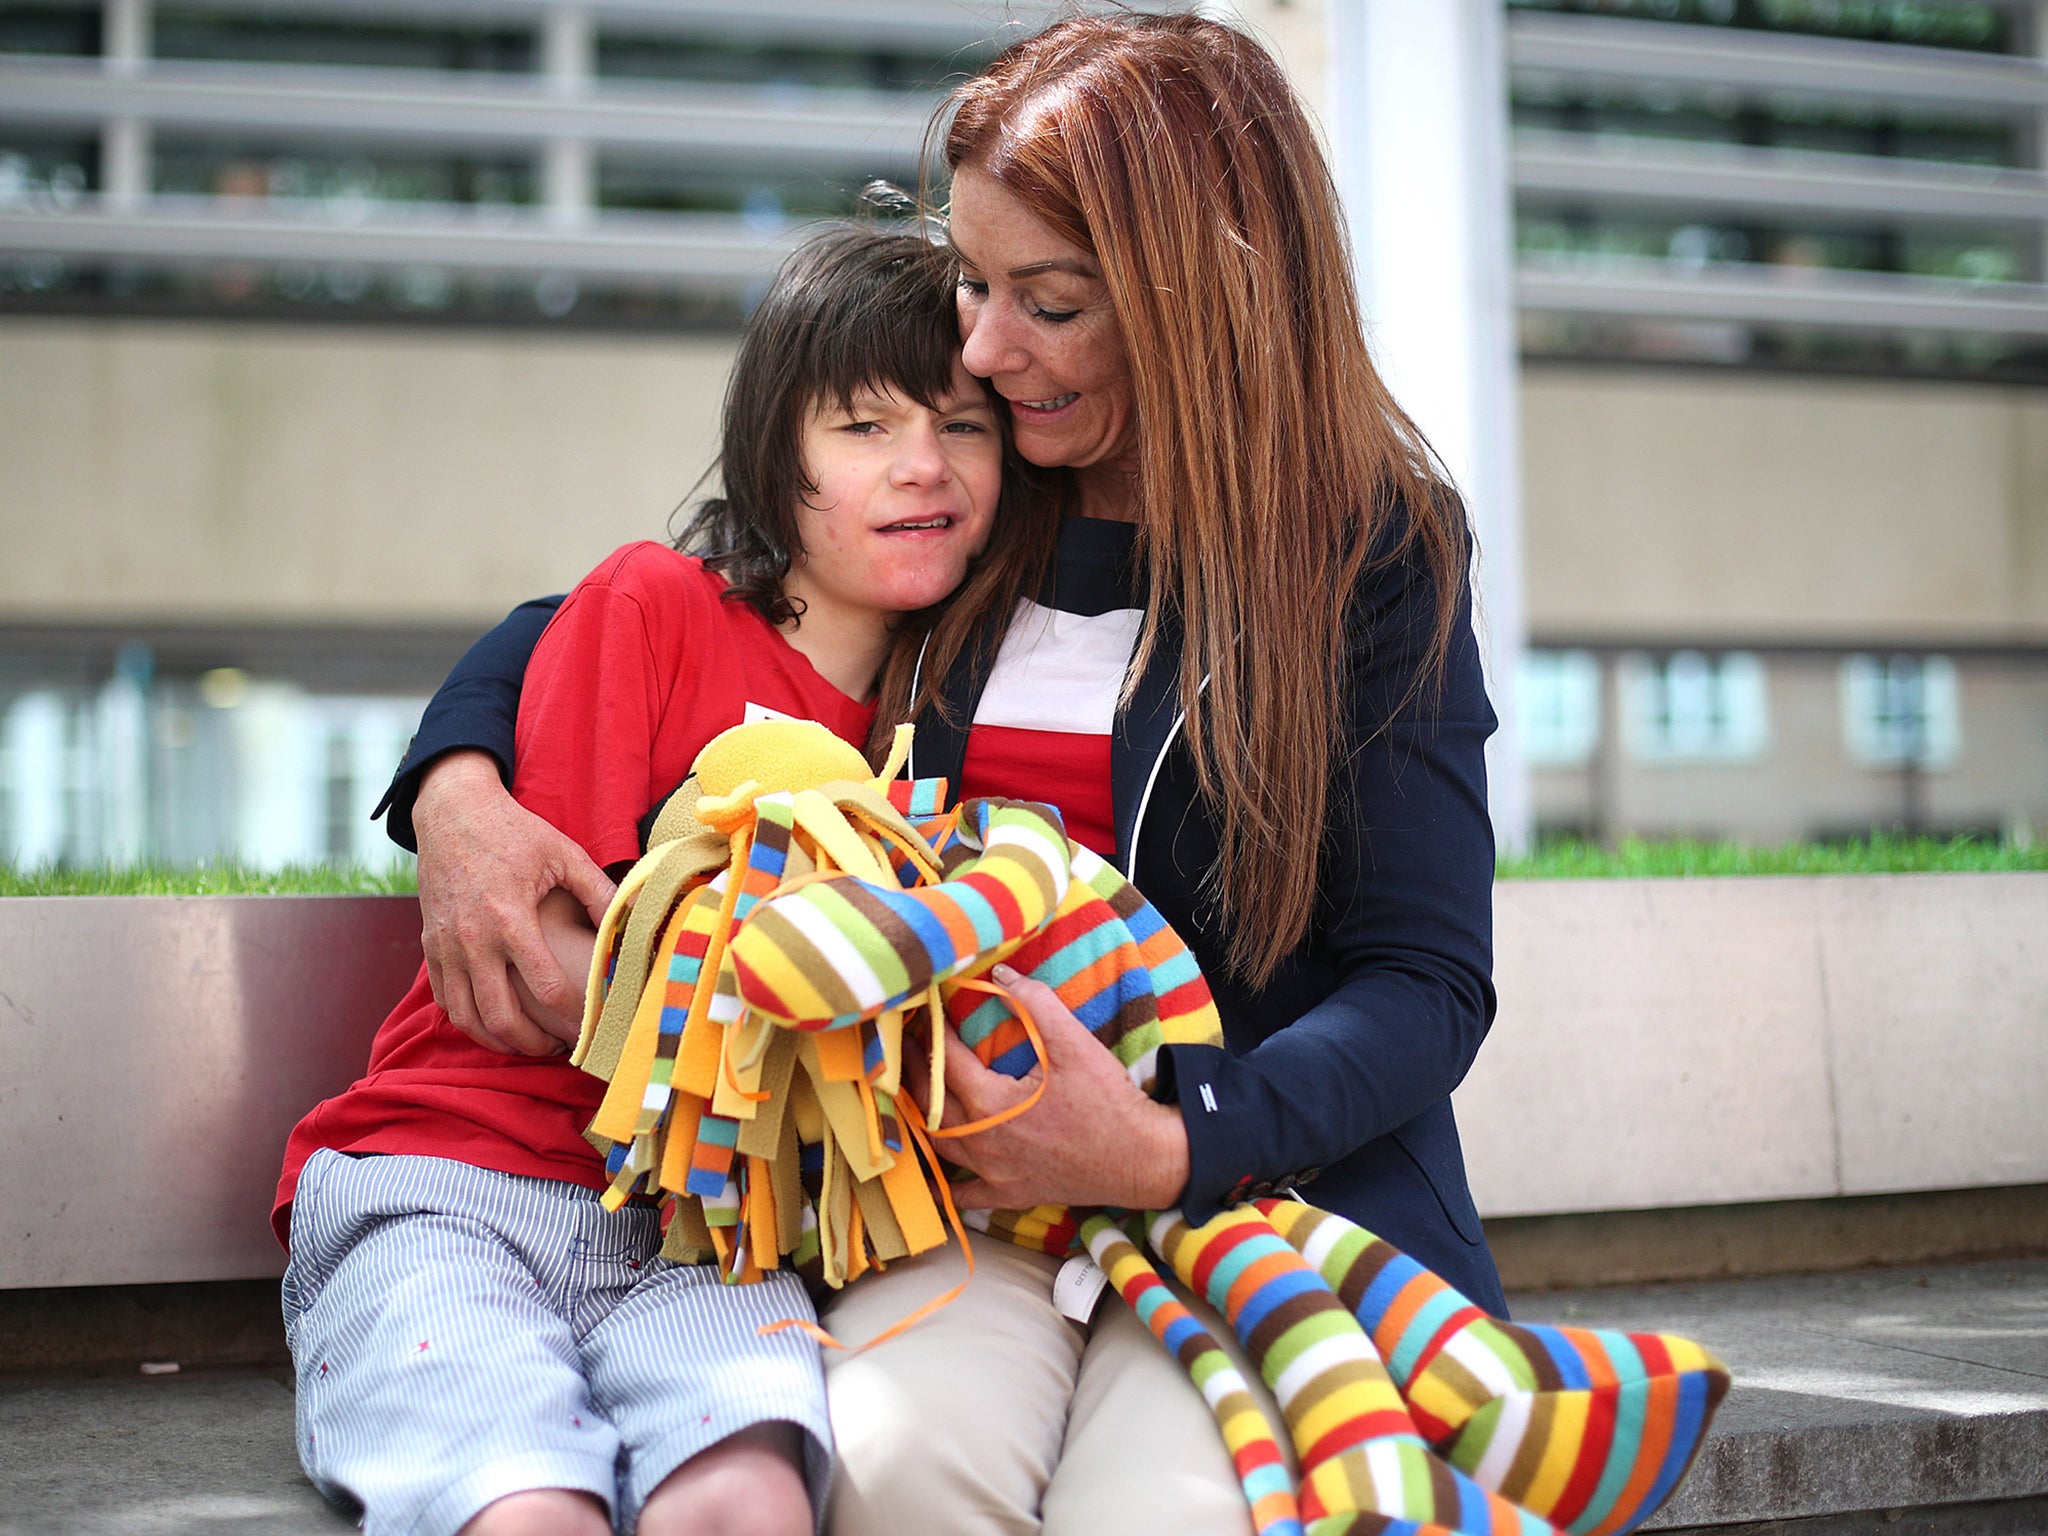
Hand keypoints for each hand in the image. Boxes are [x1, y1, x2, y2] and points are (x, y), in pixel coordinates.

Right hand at [412, 751, 616, 1055]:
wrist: (452, 812)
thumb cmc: (514, 832)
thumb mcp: (564, 855)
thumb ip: (600, 894)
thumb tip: (634, 925)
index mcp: (510, 917)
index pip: (547, 988)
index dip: (575, 1015)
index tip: (594, 1025)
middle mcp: (473, 939)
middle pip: (502, 1018)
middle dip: (535, 1043)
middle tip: (561, 1046)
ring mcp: (446, 946)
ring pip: (467, 1019)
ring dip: (500, 1041)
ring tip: (531, 1043)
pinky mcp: (429, 947)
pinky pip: (445, 1002)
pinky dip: (470, 1022)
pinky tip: (497, 1023)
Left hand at [906, 964, 1190, 1211]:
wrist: (1141, 1159)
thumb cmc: (1108, 1101)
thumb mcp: (1073, 1043)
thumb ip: (1034, 1002)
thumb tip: (1000, 975)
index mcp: (992, 1104)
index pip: (946, 1062)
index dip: (931, 1033)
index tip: (924, 1011)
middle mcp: (983, 1143)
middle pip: (930, 1104)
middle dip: (915, 1069)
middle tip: (907, 1043)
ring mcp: (993, 1173)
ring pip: (939, 1145)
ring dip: (920, 1115)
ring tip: (913, 1088)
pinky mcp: (1009, 1194)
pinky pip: (965, 1193)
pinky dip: (947, 1178)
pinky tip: (939, 1164)